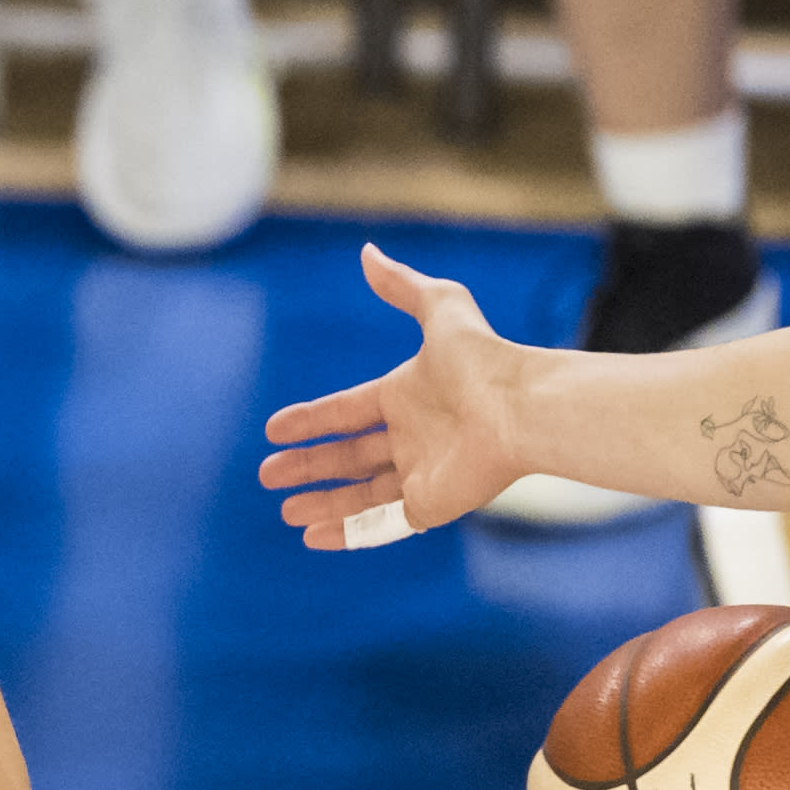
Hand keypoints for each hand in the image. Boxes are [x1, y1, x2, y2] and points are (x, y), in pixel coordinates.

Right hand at [257, 244, 543, 548]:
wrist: (521, 409)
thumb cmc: (483, 360)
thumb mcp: (441, 307)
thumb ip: (402, 286)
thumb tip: (367, 253)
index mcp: (404, 397)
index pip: (346, 412)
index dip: (310, 421)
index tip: (275, 429)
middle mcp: (410, 438)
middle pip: (346, 456)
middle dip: (306, 465)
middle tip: (268, 473)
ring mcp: (420, 475)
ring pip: (358, 494)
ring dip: (320, 502)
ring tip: (283, 511)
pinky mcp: (430, 506)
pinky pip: (381, 525)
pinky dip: (346, 533)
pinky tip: (312, 536)